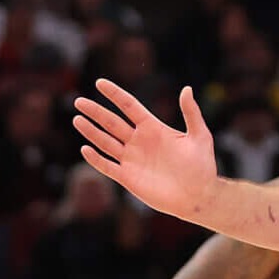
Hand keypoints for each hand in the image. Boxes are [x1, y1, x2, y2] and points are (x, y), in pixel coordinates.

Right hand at [73, 81, 222, 221]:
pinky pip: (108, 166)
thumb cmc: (202, 166)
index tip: (100, 83)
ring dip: (91, 131)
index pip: (129, 106)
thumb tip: (187, 88)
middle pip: (111, 122)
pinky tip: (85, 149)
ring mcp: (132, 159)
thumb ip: (191, 113)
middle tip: (78, 101)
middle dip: (95, 111)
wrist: (198, 196)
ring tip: (77, 119)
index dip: (114, 94)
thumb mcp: (200, 136)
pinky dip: (96, 159)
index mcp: (153, 127)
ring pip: (105, 142)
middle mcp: (139, 141)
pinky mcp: (128, 178)